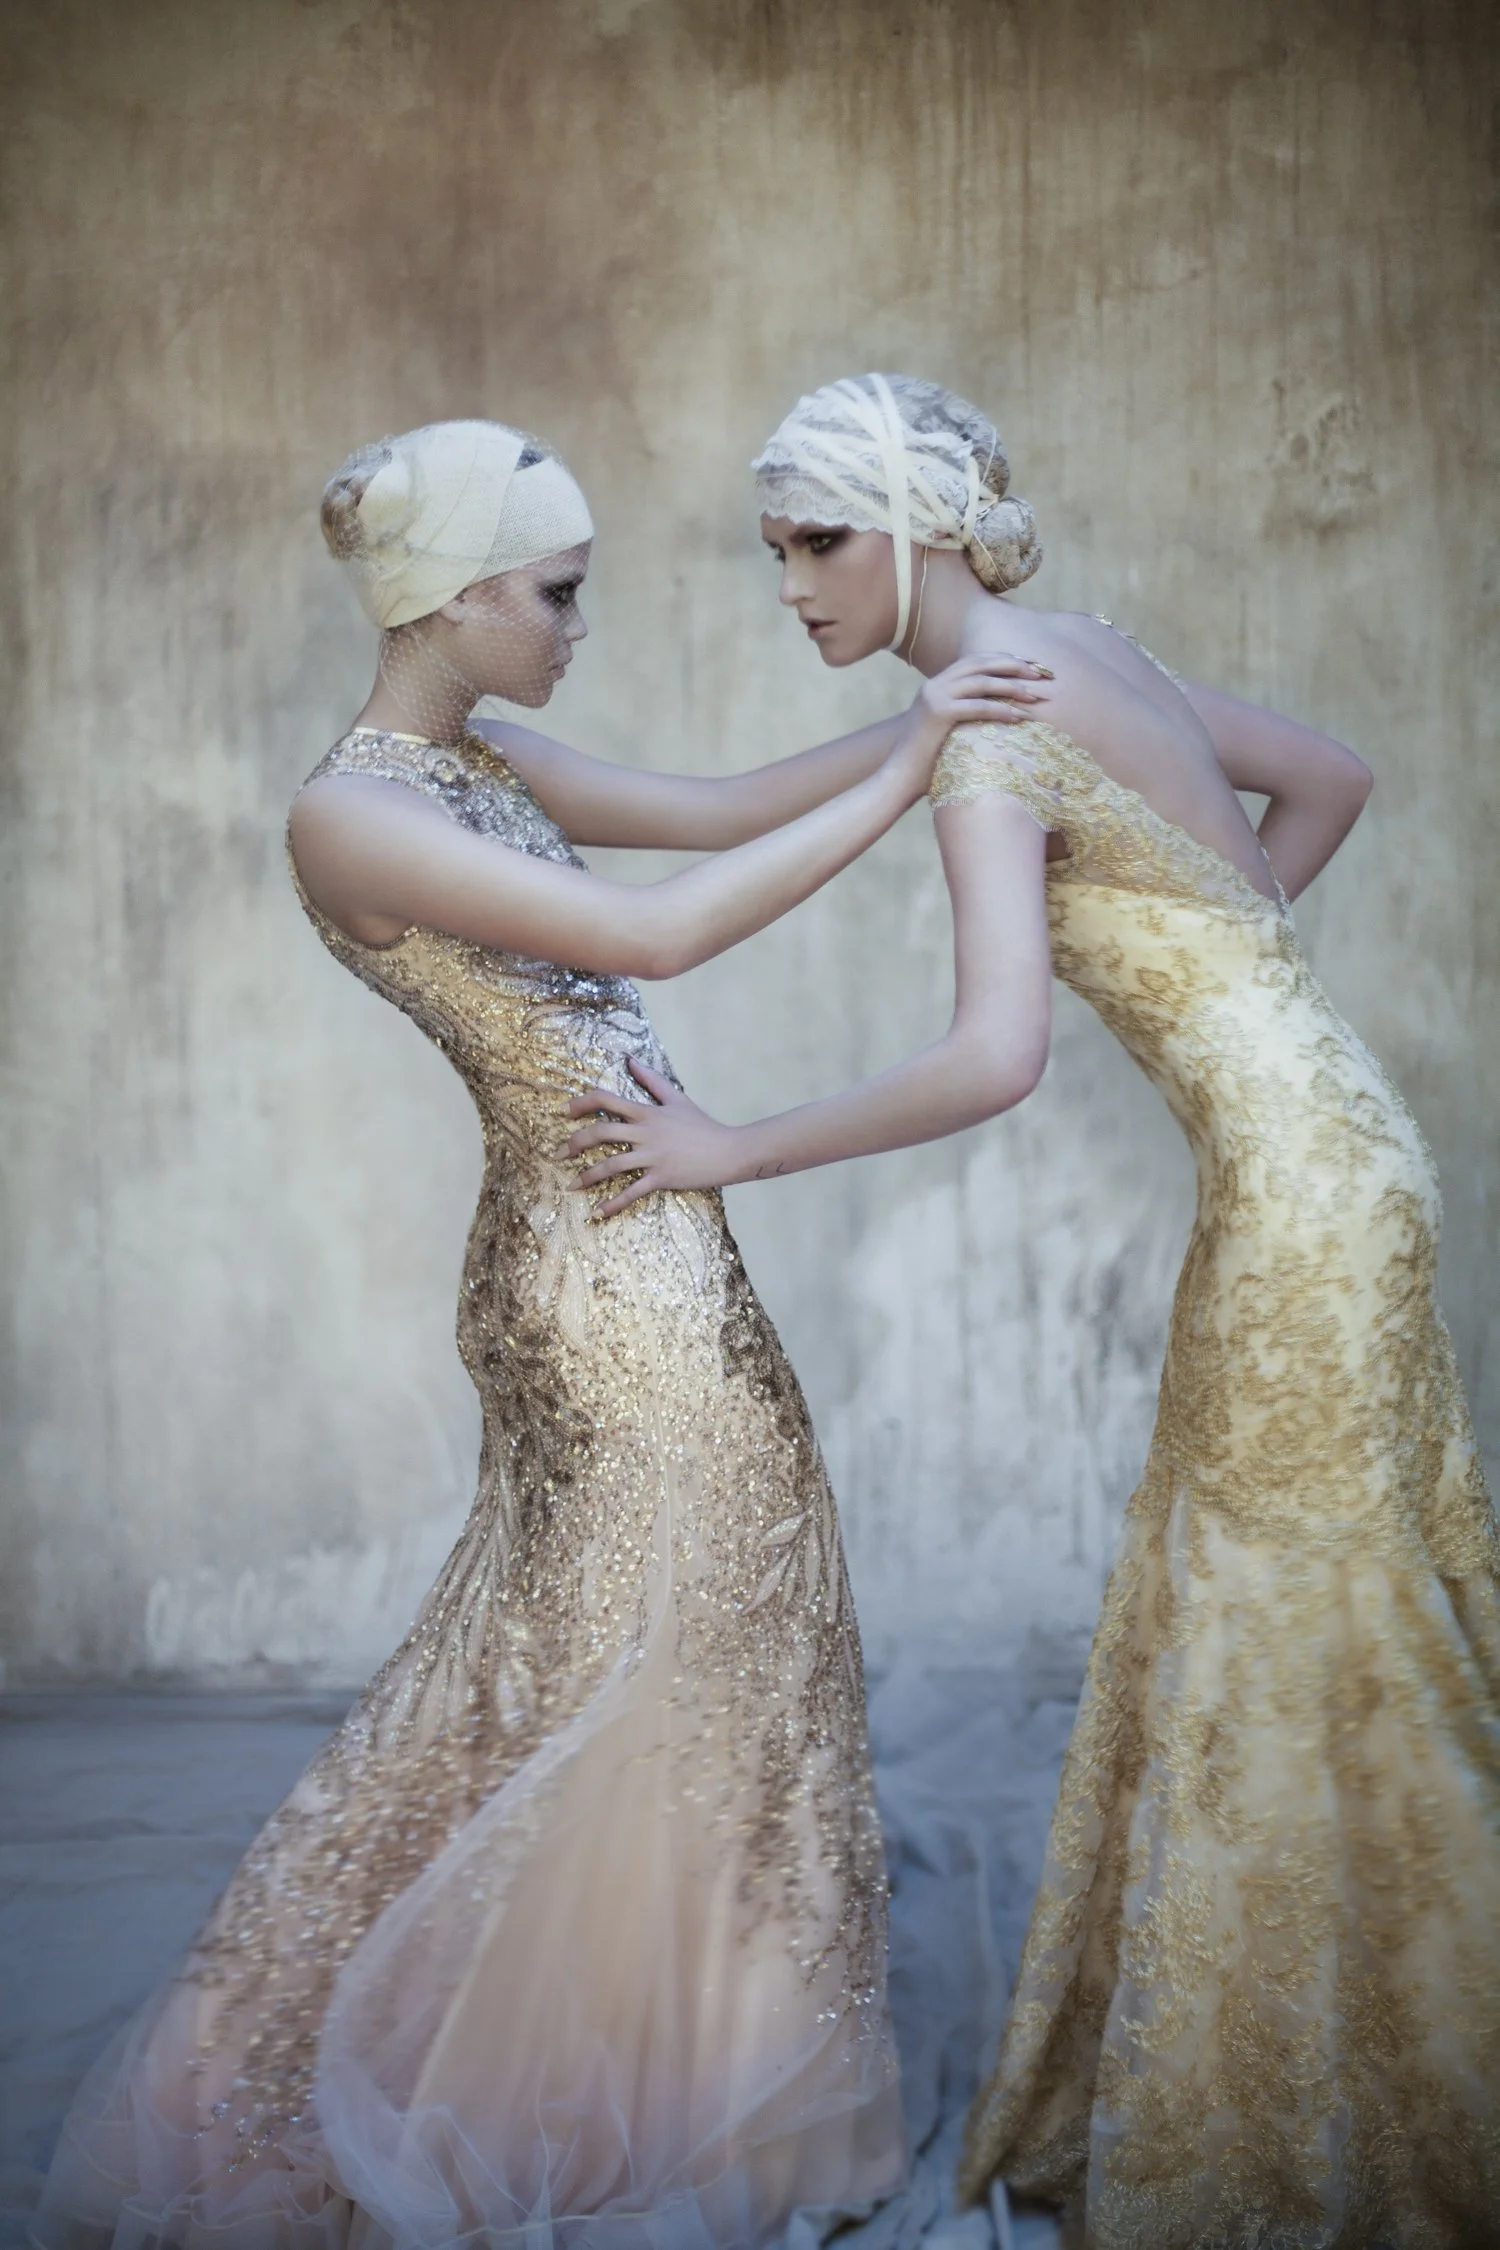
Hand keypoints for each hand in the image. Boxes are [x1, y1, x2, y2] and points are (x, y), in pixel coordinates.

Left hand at [565, 1060, 740, 1215]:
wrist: (728, 1150)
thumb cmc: (702, 1125)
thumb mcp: (677, 1098)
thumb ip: (651, 1079)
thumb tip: (629, 1059)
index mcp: (647, 1112)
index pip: (606, 1100)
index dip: (581, 1103)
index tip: (563, 1112)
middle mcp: (645, 1133)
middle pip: (600, 1132)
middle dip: (574, 1143)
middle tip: (558, 1154)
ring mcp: (652, 1157)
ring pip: (611, 1165)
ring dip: (588, 1176)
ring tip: (571, 1185)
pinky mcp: (661, 1178)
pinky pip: (632, 1192)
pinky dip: (613, 1204)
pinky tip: (597, 1213)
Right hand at [887, 653, 1053, 798]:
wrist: (899, 778)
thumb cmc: (927, 762)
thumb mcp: (947, 729)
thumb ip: (965, 713)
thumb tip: (997, 712)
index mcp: (937, 684)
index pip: (975, 661)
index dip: (1004, 659)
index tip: (1029, 665)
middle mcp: (935, 685)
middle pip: (980, 663)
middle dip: (1013, 665)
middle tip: (1039, 672)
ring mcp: (935, 696)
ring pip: (981, 681)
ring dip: (1011, 686)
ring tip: (1033, 695)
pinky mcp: (938, 713)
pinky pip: (978, 706)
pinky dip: (1001, 709)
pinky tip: (1018, 717)